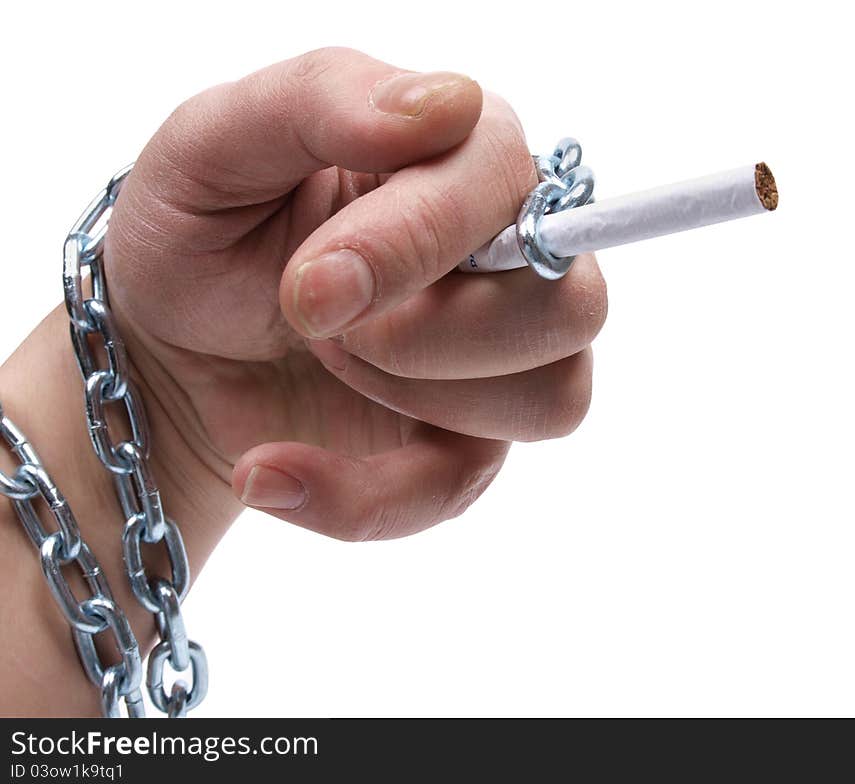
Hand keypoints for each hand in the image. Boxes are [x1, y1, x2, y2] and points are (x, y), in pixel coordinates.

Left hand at [106, 47, 606, 540]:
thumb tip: (450, 105)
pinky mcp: (461, 440)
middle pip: (569, 306)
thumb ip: (324, 99)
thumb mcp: (213, 142)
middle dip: (430, 335)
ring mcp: (492, 358)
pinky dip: (362, 498)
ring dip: (412, 399)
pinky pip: (462, 489)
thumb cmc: (199, 231)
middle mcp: (501, 258)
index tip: (309, 284)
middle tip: (315, 322)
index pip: (509, 184)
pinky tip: (269, 472)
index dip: (419, 240)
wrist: (171, 345)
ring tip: (320, 365)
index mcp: (453, 158)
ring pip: (552, 399)